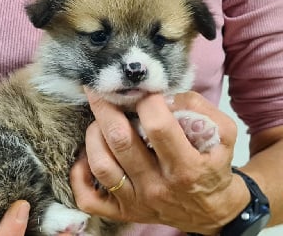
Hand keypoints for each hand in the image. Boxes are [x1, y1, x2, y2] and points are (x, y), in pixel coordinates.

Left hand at [71, 91, 249, 234]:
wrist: (211, 210)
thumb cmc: (213, 166)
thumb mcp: (223, 134)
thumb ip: (198, 108)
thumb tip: (162, 96)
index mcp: (186, 167)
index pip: (157, 126)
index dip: (147, 101)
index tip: (143, 91)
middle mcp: (157, 187)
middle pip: (120, 140)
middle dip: (106, 107)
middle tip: (101, 90)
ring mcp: (136, 202)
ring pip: (101, 164)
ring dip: (94, 134)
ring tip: (99, 121)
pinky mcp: (122, 212)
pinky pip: (89, 198)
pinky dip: (79, 174)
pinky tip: (87, 154)